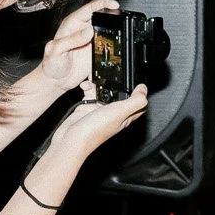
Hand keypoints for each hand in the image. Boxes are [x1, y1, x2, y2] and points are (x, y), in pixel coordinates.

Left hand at [0, 0, 117, 124]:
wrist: (56, 80)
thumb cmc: (51, 64)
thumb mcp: (57, 50)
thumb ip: (71, 40)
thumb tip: (88, 30)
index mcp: (71, 24)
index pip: (89, 9)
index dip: (103, 4)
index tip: (114, 5)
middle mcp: (82, 29)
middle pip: (100, 16)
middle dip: (112, 14)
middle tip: (120, 18)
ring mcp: (90, 40)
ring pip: (106, 29)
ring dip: (114, 29)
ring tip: (120, 31)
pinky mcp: (95, 50)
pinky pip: (107, 43)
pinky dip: (113, 43)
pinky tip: (116, 44)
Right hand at [27, 85, 149, 195]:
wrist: (71, 139)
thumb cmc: (94, 131)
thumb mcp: (120, 113)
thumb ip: (135, 102)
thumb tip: (144, 90)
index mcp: (125, 116)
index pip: (139, 104)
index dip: (141, 93)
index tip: (139, 81)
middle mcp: (114, 113)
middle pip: (121, 94)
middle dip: (118, 83)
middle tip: (114, 75)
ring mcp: (100, 109)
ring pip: (105, 91)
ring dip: (101, 83)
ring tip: (97, 79)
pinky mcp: (87, 106)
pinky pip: (90, 92)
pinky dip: (88, 87)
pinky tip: (86, 86)